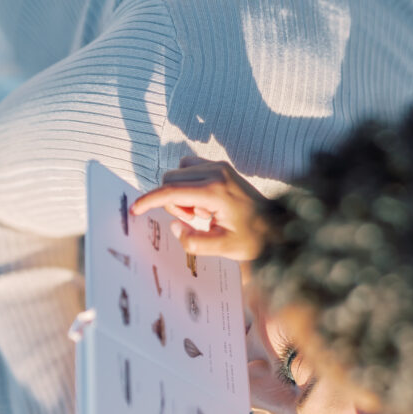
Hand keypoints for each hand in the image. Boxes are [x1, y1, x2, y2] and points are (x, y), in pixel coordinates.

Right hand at [131, 158, 268, 260]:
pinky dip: (188, 185)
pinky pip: (190, 168)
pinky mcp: (221, 166)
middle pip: (170, 179)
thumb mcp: (224, 248)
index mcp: (215, 191)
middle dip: (173, 202)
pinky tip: (205, 203)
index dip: (149, 200)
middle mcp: (216, 172)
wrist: (277, 226)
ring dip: (180, 194)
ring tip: (202, 214)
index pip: (170, 191)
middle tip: (194, 221)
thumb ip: (194, 242)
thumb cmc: (253, 239)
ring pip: (178, 172)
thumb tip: (176, 227)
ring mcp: (219, 166)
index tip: (135, 209)